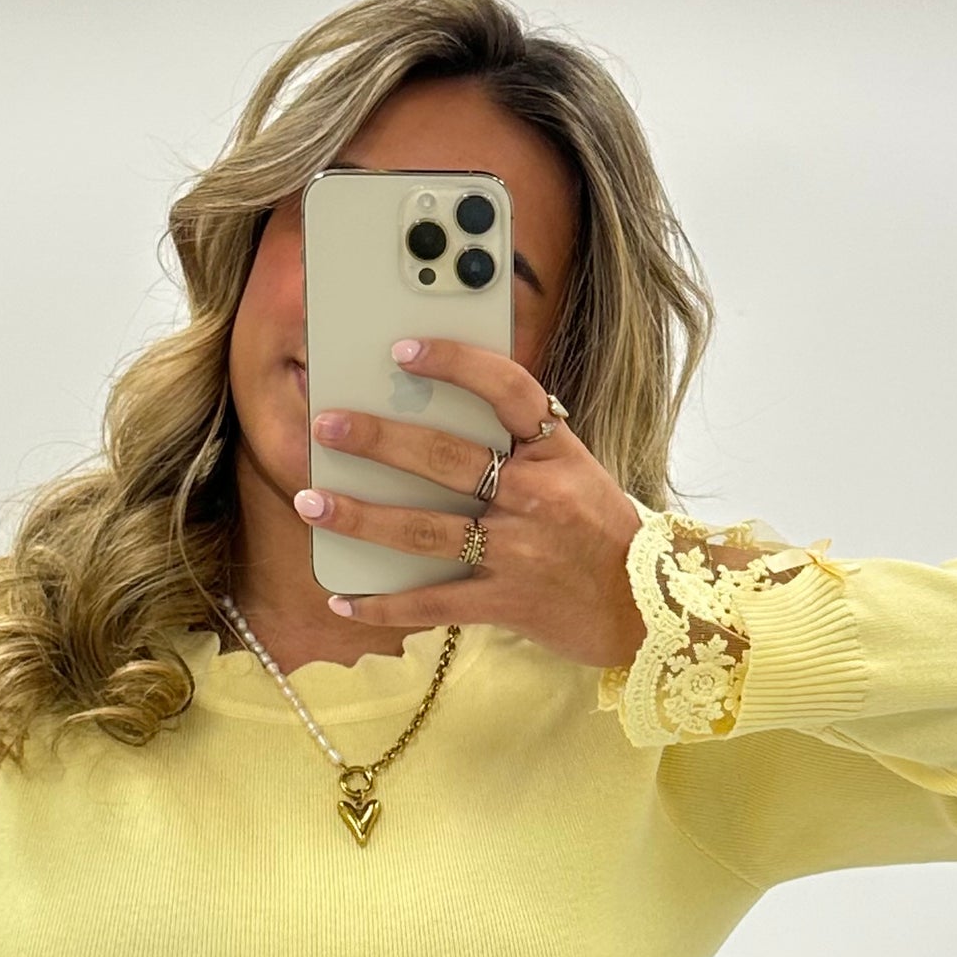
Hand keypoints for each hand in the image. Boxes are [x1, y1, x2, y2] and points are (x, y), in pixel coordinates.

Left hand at [299, 337, 648, 667]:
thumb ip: (521, 445)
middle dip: (378, 439)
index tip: (402, 350)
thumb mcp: (574, 471)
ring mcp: (518, 552)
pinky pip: (433, 604)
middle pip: (445, 459)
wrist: (645, 606)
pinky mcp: (506, 603)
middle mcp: (535, 497)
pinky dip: (384, 606)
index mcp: (555, 453)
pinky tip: (343, 598)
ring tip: (311, 501)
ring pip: (425, 531)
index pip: (507, 388)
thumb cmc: (598, 531)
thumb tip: (438, 413)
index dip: (454, 363)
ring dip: (360, 517)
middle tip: (325, 424)